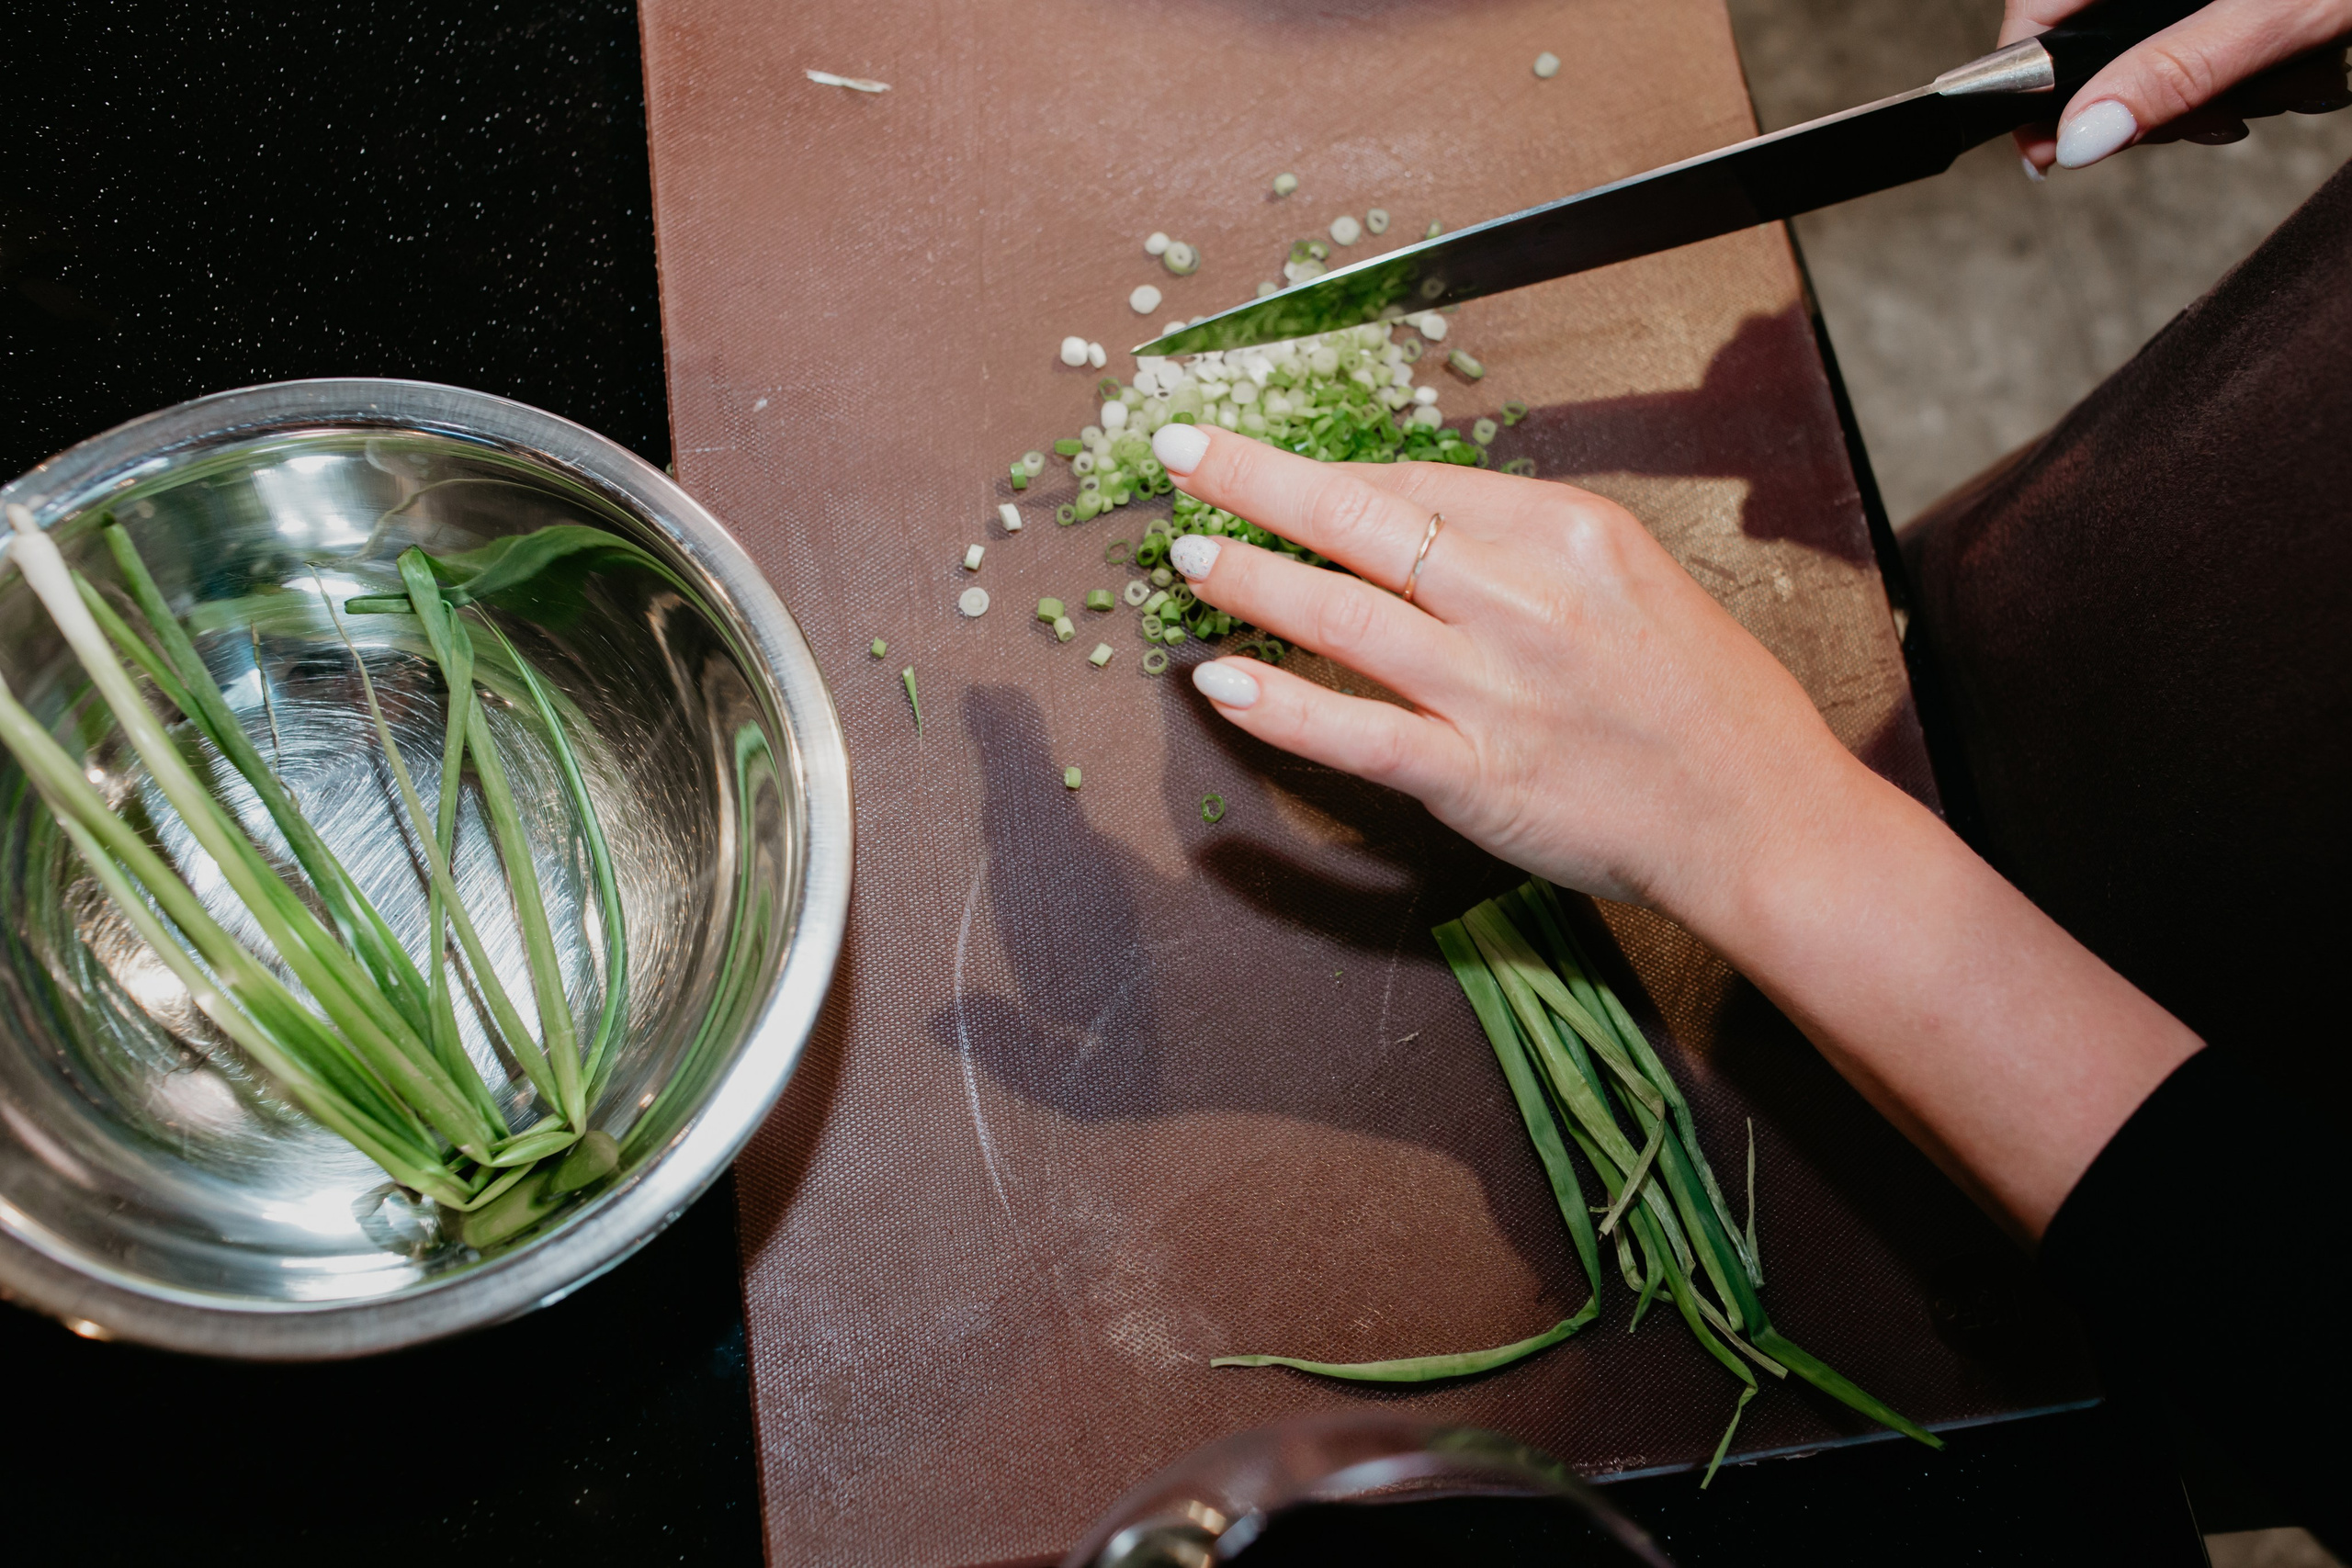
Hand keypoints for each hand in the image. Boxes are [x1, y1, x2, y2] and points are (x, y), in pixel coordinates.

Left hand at [1149, 420, 2200, 1240]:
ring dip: (1249, 580)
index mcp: (1572, 533)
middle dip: (1257, 481)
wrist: (1766, 820)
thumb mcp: (1635, 581)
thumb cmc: (1711, 703)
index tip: (1272, 463)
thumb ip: (1532, 551)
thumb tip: (1421, 528)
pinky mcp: (1475, 777)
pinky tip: (1217, 680)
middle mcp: (1524, 598)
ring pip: (1339, 614)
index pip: (1419, 484)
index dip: (1329, 473)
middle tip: (1183, 457)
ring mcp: (1494, 688)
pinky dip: (1276, 705)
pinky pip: (1351, 731)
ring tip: (1186, 554)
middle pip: (1361, 521)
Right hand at [2005, 0, 2351, 172]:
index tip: (2047, 151)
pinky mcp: (2250, 0)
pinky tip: (2310, 62)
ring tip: (2294, 77)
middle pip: (2106, 38)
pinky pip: (2223, 37)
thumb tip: (2080, 137)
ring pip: (2171, 46)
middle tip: (2213, 120)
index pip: (2041, 10)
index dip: (2034, 86)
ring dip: (2227, 86)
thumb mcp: (2279, 13)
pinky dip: (2266, 65)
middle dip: (2158, 94)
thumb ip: (2174, 74)